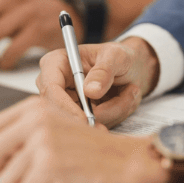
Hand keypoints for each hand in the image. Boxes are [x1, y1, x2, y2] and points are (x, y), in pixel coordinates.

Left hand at [0, 97, 168, 182]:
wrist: (132, 161)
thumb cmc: (99, 152)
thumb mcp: (57, 129)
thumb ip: (23, 136)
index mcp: (34, 108)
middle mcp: (35, 121)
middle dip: (0, 176)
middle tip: (23, 182)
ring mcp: (41, 143)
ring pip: (6, 182)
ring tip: (56, 180)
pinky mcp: (49, 167)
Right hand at [35, 37, 159, 127]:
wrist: (133, 68)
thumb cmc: (119, 56)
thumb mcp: (116, 56)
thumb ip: (104, 71)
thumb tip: (90, 90)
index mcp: (56, 63)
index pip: (50, 89)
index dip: (65, 107)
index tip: (86, 118)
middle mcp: (56, 85)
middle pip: (61, 111)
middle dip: (91, 115)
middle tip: (118, 108)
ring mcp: (67, 102)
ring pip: (83, 121)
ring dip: (111, 111)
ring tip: (129, 90)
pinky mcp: (79, 115)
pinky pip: (94, 125)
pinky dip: (114, 115)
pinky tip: (124, 99)